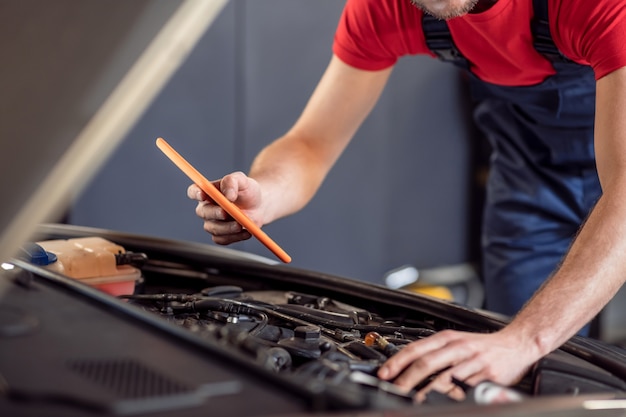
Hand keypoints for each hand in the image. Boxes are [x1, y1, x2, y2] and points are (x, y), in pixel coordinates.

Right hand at [187, 171, 263, 244]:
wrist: (259, 205)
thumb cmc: (247, 190)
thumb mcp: (242, 180)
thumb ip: (232, 182)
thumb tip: (228, 196)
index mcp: (208, 191)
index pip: (193, 191)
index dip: (195, 193)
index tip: (203, 195)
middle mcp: (207, 208)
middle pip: (202, 212)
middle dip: (214, 213)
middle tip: (226, 213)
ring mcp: (213, 222)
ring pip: (213, 228)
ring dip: (227, 227)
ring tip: (241, 224)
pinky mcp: (221, 235)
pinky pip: (222, 239)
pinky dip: (235, 237)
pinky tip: (246, 232)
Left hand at [377, 329, 535, 401]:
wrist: (516, 343)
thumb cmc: (482, 345)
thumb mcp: (456, 340)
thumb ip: (434, 351)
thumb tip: (406, 364)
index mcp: (448, 337)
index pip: (416, 348)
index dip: (398, 362)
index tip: (385, 373)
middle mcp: (458, 347)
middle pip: (426, 363)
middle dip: (407, 379)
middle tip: (395, 390)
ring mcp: (473, 361)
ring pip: (444, 378)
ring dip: (426, 391)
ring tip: (414, 400)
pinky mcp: (487, 375)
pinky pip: (465, 388)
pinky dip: (452, 397)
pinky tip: (442, 402)